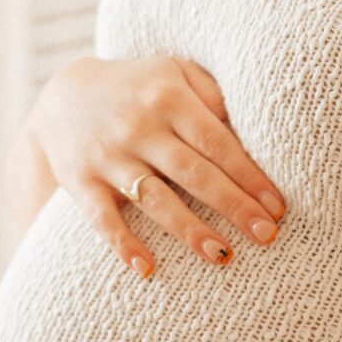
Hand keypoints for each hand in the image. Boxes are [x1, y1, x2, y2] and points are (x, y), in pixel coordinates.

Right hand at [28, 54, 285, 279]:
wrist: (64, 97)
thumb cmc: (139, 89)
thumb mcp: (174, 73)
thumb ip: (213, 95)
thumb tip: (255, 134)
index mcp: (168, 97)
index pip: (217, 141)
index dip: (249, 175)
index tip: (276, 206)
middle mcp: (138, 126)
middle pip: (193, 172)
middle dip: (233, 206)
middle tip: (267, 235)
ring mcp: (108, 156)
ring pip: (154, 199)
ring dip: (189, 230)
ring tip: (223, 255)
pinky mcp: (81, 181)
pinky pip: (102, 218)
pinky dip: (122, 244)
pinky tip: (147, 268)